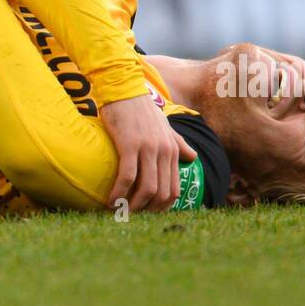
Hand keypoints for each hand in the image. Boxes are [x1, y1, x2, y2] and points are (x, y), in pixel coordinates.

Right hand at [101, 94, 197, 211]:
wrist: (124, 89)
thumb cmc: (141, 109)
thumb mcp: (164, 127)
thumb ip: (179, 144)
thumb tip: (193, 157)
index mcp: (173, 150)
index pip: (173, 190)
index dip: (159, 208)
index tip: (145, 213)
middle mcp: (164, 151)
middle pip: (161, 193)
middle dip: (146, 210)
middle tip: (130, 216)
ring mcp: (148, 149)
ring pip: (146, 189)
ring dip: (132, 205)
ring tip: (119, 211)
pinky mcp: (130, 145)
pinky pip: (127, 177)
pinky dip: (119, 193)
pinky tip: (110, 200)